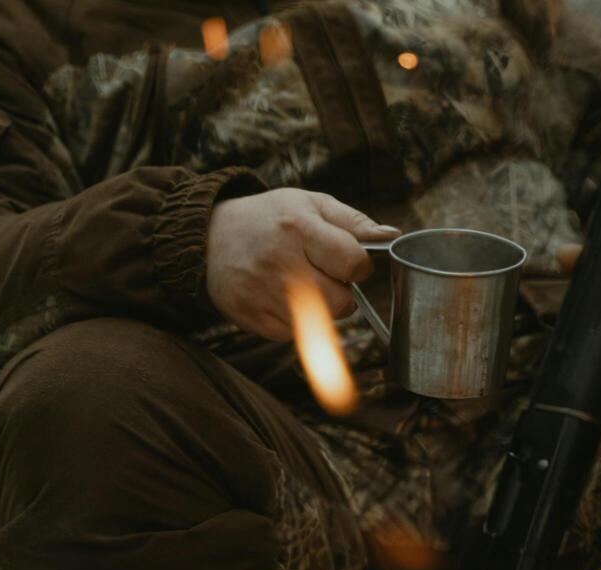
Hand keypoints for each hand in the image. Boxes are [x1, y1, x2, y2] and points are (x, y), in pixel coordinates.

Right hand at [206, 189, 400, 340]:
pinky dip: (295, 321)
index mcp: (297, 228)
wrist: (208, 238)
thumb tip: (392, 237)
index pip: (354, 263)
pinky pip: (294, 335)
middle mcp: (279, 264)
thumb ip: (354, 222)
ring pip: (321, 324)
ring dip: (321, 309)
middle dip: (342, 291)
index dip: (358, 265)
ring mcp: (262, 294)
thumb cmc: (270, 218)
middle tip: (322, 273)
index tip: (347, 259)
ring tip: (302, 284)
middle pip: (342, 302)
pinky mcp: (250, 318)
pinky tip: (280, 297)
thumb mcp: (310, 204)